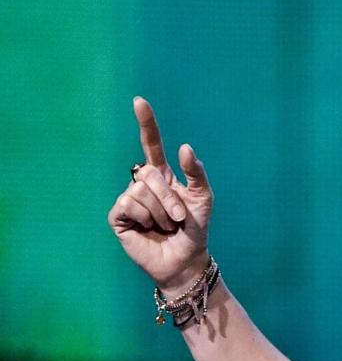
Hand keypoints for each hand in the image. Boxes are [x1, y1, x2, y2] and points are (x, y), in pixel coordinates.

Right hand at [107, 96, 213, 292]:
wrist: (185, 259)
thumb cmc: (195, 229)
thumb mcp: (203, 198)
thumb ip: (196, 173)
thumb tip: (184, 147)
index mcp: (163, 175)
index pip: (150, 144)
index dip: (146, 124)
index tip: (140, 101)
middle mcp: (142, 183)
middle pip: (149, 174)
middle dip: (170, 198)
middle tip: (179, 218)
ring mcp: (128, 198)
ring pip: (140, 191)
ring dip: (160, 212)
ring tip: (166, 226)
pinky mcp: (118, 216)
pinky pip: (128, 205)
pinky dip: (145, 218)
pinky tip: (149, 229)